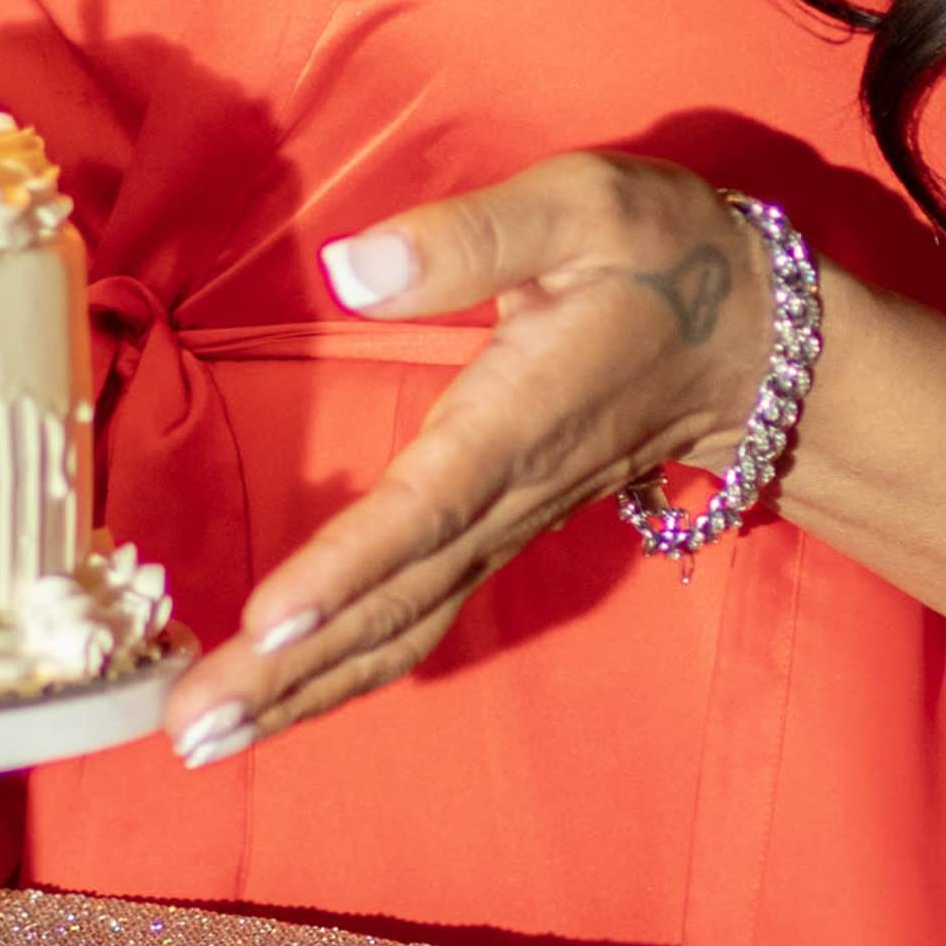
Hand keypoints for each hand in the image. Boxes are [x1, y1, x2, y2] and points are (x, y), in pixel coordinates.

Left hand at [163, 154, 772, 762]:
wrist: (756, 336)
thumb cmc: (660, 255)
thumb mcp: (580, 207)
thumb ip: (469, 238)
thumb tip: (352, 269)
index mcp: (516, 420)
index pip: (421, 510)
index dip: (346, 570)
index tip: (268, 625)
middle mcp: (506, 496)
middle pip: (392, 601)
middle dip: (290, 672)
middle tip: (189, 732)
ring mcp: (502, 529)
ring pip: (400, 628)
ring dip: (304, 691)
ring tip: (204, 739)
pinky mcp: (494, 536)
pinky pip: (415, 618)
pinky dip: (342, 669)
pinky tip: (281, 700)